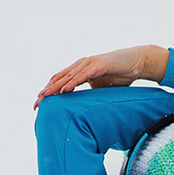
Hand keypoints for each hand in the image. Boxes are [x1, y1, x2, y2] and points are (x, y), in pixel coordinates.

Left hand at [34, 45, 169, 108]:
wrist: (137, 63)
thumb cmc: (120, 75)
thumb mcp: (101, 88)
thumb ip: (90, 95)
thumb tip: (84, 111)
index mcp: (80, 70)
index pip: (60, 81)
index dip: (49, 91)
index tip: (39, 104)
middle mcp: (81, 65)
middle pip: (59, 79)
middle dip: (47, 91)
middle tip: (36, 104)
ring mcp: (89, 64)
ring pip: (68, 77)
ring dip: (55, 87)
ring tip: (45, 97)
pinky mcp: (98, 65)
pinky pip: (83, 75)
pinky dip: (72, 82)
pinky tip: (65, 90)